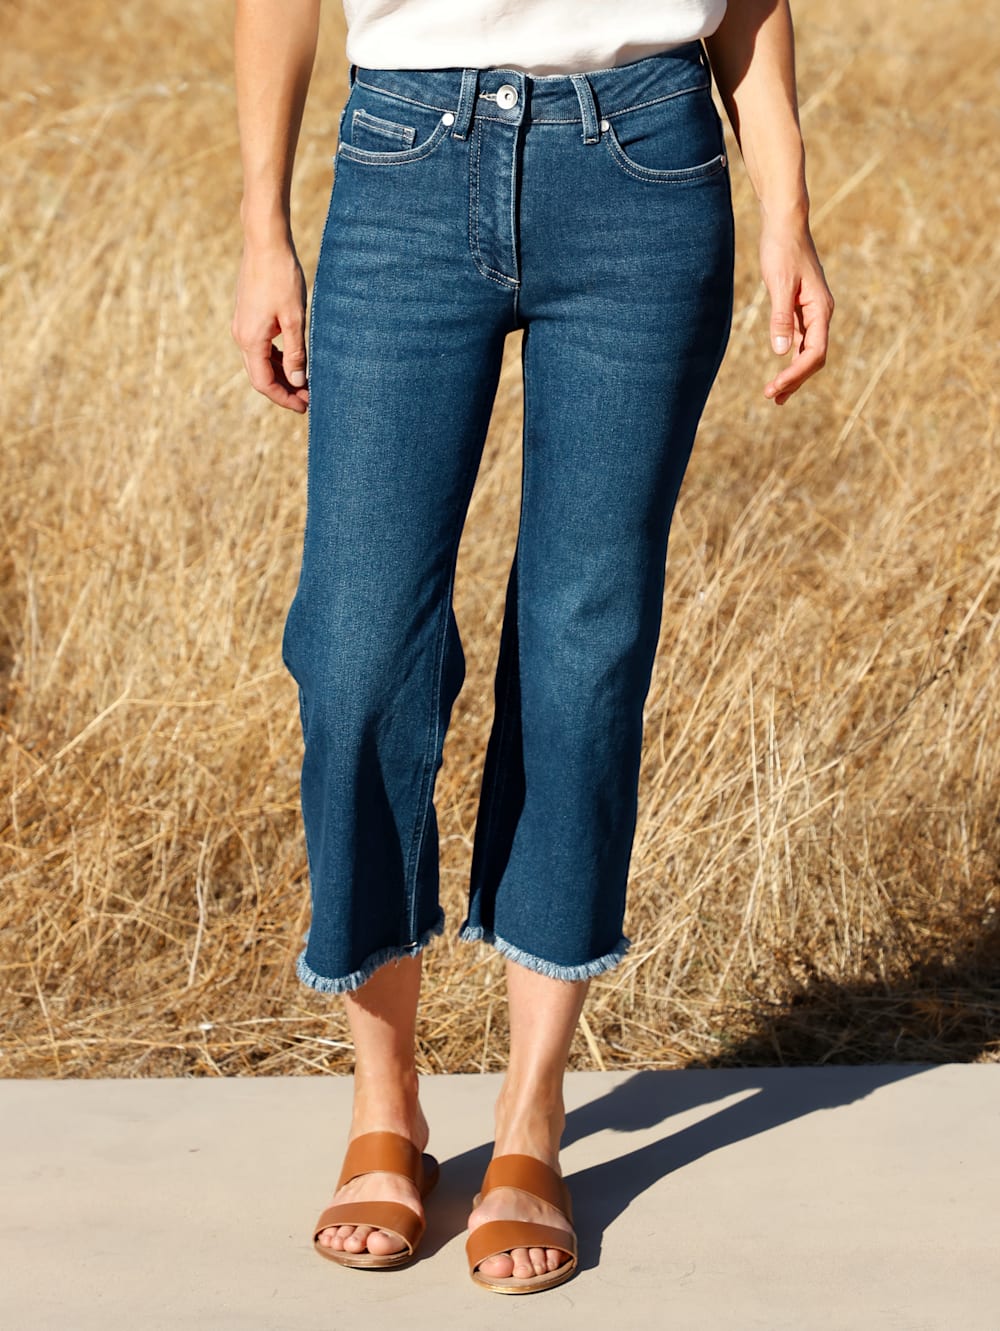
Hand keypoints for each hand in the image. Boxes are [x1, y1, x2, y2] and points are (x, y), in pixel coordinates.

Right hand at [231, 237, 308, 412]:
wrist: (264, 243)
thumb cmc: (282, 278)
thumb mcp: (295, 319)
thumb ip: (296, 352)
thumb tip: (299, 381)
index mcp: (251, 340)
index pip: (264, 383)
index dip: (284, 398)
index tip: (305, 406)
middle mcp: (241, 336)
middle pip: (260, 376)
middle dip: (283, 390)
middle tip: (308, 400)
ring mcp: (242, 326)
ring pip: (259, 363)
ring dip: (280, 375)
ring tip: (303, 383)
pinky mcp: (247, 317)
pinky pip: (259, 348)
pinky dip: (275, 359)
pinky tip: (292, 361)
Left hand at [759, 217, 833, 405]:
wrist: (785, 224)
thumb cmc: (782, 250)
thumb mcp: (779, 284)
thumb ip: (781, 318)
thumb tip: (780, 352)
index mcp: (821, 309)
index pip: (815, 353)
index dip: (796, 374)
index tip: (774, 388)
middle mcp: (820, 313)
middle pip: (813, 357)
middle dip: (795, 379)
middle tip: (772, 398)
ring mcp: (812, 312)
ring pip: (807, 351)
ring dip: (793, 373)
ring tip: (776, 395)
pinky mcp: (801, 308)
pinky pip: (800, 340)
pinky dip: (790, 357)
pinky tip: (780, 370)